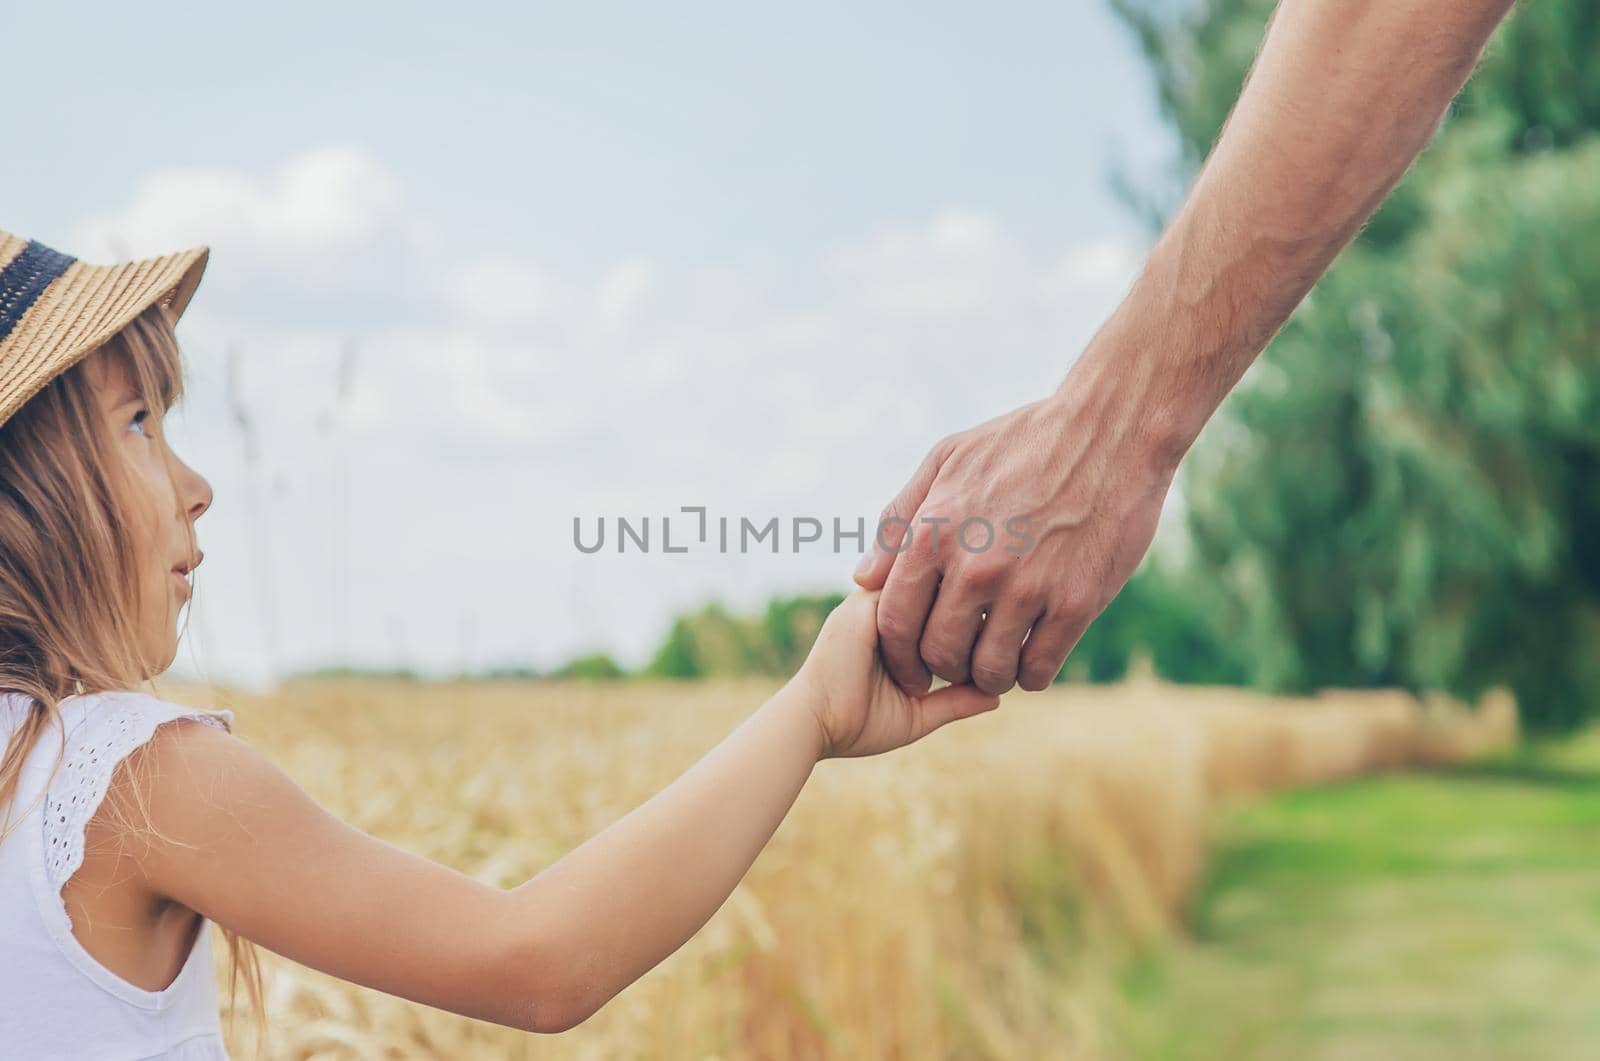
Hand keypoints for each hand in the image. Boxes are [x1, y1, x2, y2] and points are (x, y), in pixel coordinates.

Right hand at [796, 587, 1000, 759]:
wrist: (813, 726)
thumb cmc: (857, 725)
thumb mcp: (918, 714)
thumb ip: (954, 701)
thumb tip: (998, 697)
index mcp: (890, 629)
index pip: (937, 605)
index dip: (970, 611)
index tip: (1009, 623)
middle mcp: (879, 609)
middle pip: (935, 587)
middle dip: (971, 596)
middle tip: (1012, 613)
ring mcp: (870, 603)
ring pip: (926, 584)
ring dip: (960, 596)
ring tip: (1000, 615)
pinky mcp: (865, 605)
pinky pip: (909, 589)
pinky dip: (942, 600)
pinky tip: (974, 615)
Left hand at [852, 376, 1180, 696]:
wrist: (1110, 431)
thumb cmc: (1022, 441)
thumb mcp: (946, 461)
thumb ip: (898, 521)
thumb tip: (864, 578)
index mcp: (935, 533)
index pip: (895, 621)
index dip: (898, 656)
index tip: (911, 668)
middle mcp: (975, 566)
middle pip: (940, 653)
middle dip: (944, 667)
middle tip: (960, 663)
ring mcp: (1027, 587)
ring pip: (990, 669)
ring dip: (989, 675)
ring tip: (997, 662)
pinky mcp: (1075, 602)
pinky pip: (1040, 667)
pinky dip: (1032, 674)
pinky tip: (1033, 657)